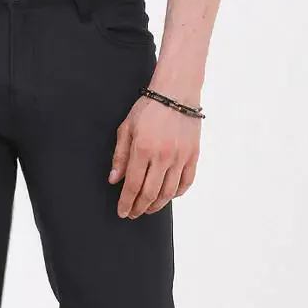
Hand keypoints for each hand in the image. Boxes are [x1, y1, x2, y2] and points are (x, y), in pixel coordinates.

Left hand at [108, 94, 199, 217]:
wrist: (177, 93)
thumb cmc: (148, 107)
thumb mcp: (127, 128)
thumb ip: (120, 156)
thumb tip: (114, 180)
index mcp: (143, 149)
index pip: (133, 185)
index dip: (126, 202)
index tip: (122, 212)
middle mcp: (163, 156)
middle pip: (150, 193)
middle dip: (140, 208)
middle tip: (133, 214)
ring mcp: (180, 157)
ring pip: (169, 192)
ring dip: (157, 205)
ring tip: (148, 209)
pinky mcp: (193, 155)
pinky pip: (186, 182)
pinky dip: (177, 193)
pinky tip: (168, 196)